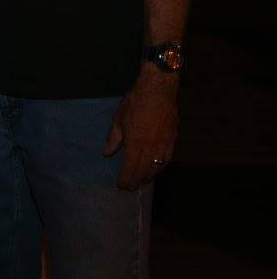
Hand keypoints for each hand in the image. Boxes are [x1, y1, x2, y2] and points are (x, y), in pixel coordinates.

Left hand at [104, 67, 178, 189]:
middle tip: (130, 187)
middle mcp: (151, 148)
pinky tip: (156, 169)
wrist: (157, 90)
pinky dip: (161, 168)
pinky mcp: (173, 140)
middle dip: (136, 181)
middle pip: (144, 172)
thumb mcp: (118, 120)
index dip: (125, 179)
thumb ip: (113, 139)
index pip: (130, 168)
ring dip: (149, 177)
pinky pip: (167, 159)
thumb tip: (106, 154)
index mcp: (135, 144)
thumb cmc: (135, 103)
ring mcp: (164, 145)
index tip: (120, 186)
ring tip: (142, 181)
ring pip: (157, 168)